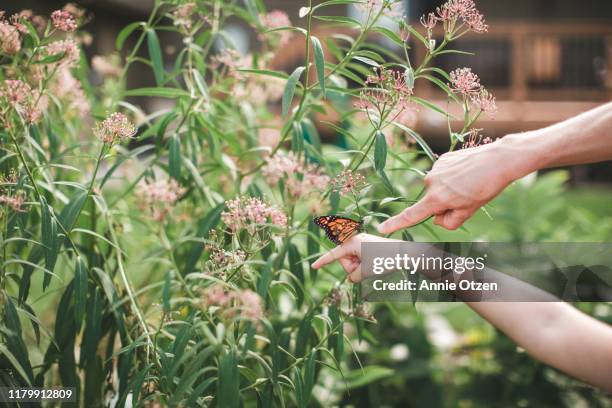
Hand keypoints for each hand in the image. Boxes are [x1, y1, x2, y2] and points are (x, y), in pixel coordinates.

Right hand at [311, 233, 399, 281]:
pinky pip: (361, 260)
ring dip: (360, 268)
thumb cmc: (383, 260)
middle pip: (344, 260)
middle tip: (364, 269)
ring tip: (372, 266)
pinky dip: (365, 265)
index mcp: (351, 243)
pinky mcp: (369, 247)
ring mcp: (363, 244)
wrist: (403, 253)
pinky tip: (375, 265)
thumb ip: (353, 276)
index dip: (323, 262)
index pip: (333, 255)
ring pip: (353, 262)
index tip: (313, 266)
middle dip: (352, 268)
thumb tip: (352, 278)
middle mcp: (355, 241)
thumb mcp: (365, 271)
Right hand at [378, 137, 534, 232]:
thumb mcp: (470, 211)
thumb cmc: (487, 187)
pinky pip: (443, 175)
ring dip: (450, 189)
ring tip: (471, 182)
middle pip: (432, 203)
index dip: (396, 224)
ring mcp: (435, 169)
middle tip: (468, 198)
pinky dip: (453, 176)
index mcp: (437, 199)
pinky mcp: (442, 159)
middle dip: (445, 205)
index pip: (412, 215)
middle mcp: (431, 183)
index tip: (382, 229)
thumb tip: (438, 218)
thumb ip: (450, 221)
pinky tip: (468, 172)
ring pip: (438, 188)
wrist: (499, 159)